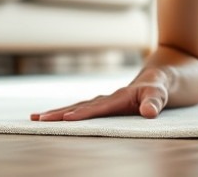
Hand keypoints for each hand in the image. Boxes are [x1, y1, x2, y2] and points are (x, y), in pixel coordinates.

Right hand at [31, 69, 169, 120]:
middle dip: (58, 113)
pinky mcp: (103, 105)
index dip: (82, 114)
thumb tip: (149, 113)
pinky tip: (53, 117)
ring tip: (35, 118)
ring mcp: (103, 101)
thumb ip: (155, 103)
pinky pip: (81, 109)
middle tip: (37, 119)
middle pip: (79, 106)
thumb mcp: (162, 95)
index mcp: (119, 97)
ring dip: (57, 113)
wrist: (159, 79)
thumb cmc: (160, 88)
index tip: (65, 119)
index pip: (98, 108)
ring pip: (76, 107)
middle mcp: (107, 98)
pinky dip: (65, 113)